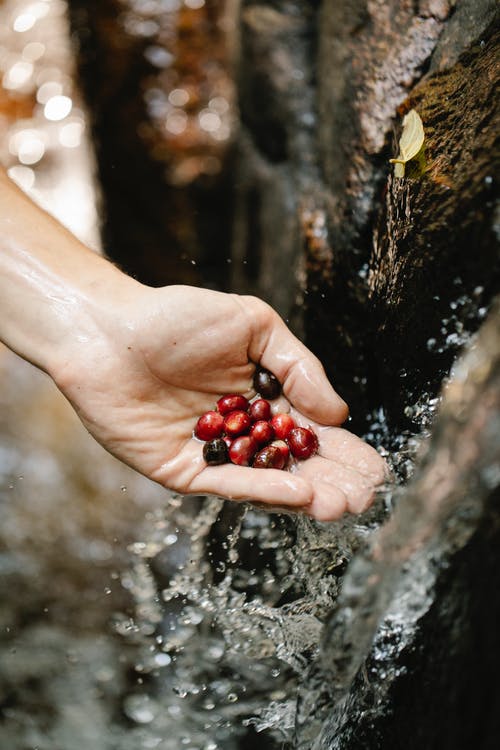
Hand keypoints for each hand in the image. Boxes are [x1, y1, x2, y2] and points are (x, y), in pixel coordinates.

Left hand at [56, 284, 385, 520]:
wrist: (109, 329)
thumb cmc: (177, 318)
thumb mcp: (254, 325)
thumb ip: (297, 367)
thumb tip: (338, 413)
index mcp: (265, 399)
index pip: (314, 433)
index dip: (346, 452)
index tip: (377, 470)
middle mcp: (245, 432)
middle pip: (297, 465)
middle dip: (334, 483)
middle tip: (364, 497)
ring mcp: (216, 455)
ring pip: (269, 482)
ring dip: (307, 495)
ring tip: (341, 503)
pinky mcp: (184, 471)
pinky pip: (229, 484)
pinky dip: (264, 489)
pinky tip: (298, 492)